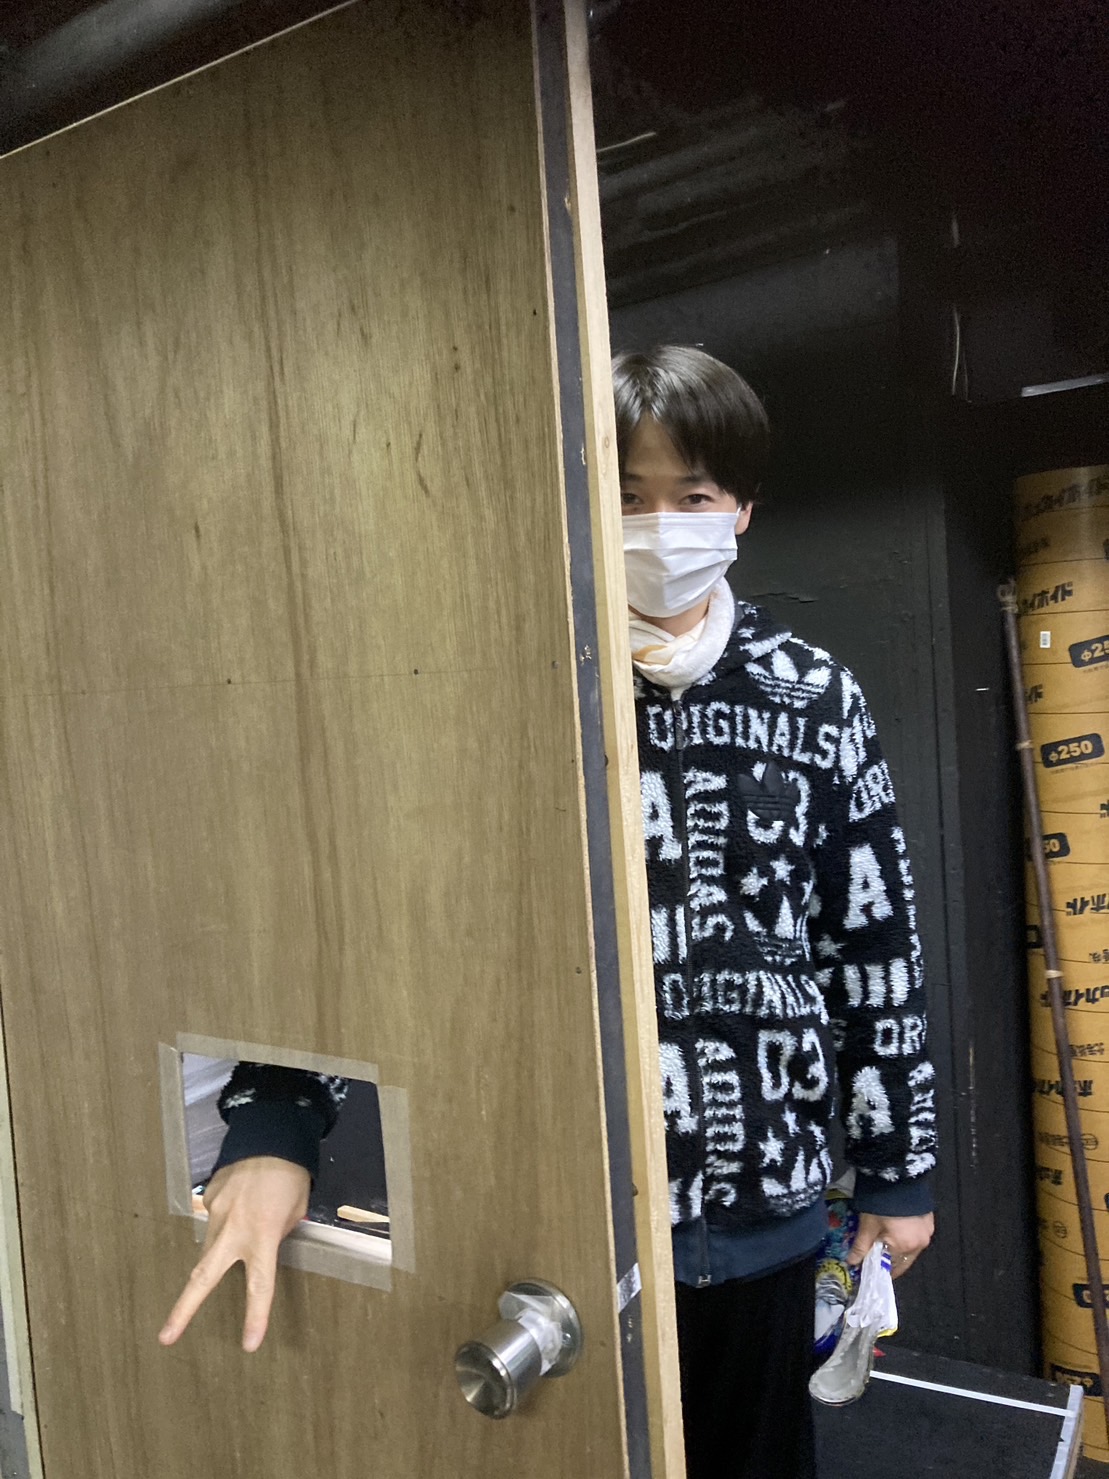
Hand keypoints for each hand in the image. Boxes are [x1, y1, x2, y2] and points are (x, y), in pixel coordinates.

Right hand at [158, 1156, 309, 1351]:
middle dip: (183, 1310)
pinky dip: (224, 1221)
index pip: (259, 1286)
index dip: (255, 1317)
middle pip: (203, 1278)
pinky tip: (240, 1206)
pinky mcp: (209, 1198)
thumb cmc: (291, 1176)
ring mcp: (216, 1213)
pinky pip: (215, 1219)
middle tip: (166, 1337)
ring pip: (208, 1248)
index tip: (249, 1344)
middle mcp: (233, 1230)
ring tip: (236, 1239)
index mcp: (262, 1237)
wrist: (270, 1133)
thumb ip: (277, 1234)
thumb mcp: (295, 1212)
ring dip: (215, 1258)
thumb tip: (264, 1243)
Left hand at [847, 1211, 933, 1279]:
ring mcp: (927, 1232)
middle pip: (903, 1260)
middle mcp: (920, 1244)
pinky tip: (896, 1231)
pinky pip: (917, 1237)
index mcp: (905, 1247)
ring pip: (911, 1249)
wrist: (898, 1177)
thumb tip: (851, 1262)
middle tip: (875, 1256)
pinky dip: (907, 1238)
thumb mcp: (867, 1225)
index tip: (869, 1268)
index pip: (891, 1267)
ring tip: (884, 1242)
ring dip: (898, 1249)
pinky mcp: (929, 1221)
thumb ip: (860, 1246)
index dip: (879, 1268)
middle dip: (889, 1260)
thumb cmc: (881, 1203)